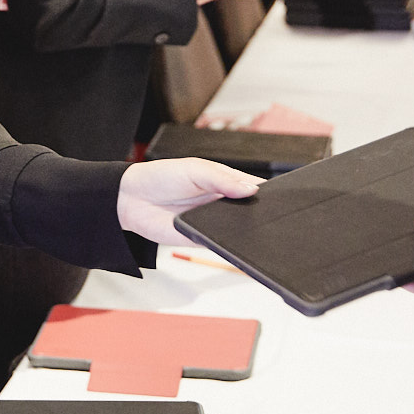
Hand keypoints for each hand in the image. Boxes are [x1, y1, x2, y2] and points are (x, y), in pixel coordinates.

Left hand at [116, 158, 262, 243]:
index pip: (254, 187)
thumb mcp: (195, 169)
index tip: (281, 197)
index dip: (266, 192)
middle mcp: (222, 202)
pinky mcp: (202, 240)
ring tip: (251, 227)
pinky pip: (221, 245)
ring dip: (245, 231)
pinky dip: (228, 245)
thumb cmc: (161, 176)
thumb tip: (252, 190)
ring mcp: (214, 222)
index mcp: (224, 181)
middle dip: (260, 214)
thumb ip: (223, 179)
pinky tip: (230, 239)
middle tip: (269, 215)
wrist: (132, 199)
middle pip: (250, 211)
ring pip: (239, 230)